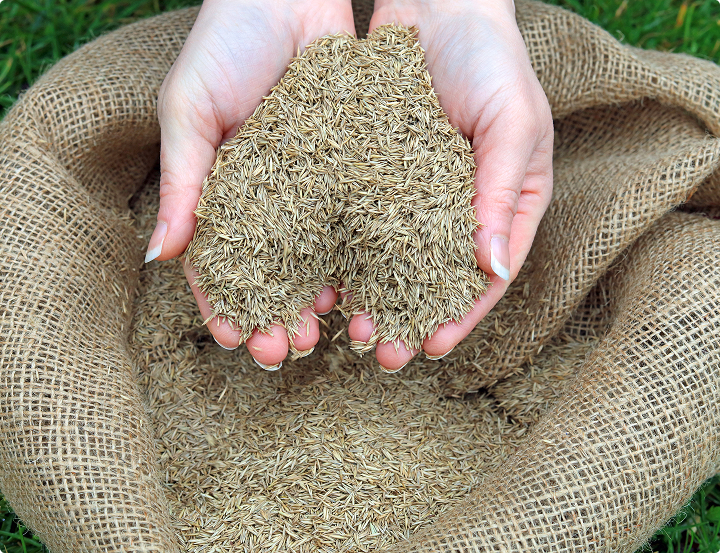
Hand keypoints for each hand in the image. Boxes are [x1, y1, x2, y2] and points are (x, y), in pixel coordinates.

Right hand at [146, 0, 354, 366]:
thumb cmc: (225, 45)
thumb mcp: (191, 112)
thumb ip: (182, 184)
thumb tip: (158, 257)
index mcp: (224, 197)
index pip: (222, 266)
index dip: (228, 307)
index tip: (237, 340)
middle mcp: (272, 204)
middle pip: (275, 277)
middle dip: (280, 317)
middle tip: (290, 351)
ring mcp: (315, 192)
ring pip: (319, 261)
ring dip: (322, 301)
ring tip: (332, 332)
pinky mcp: (355, 172)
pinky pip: (360, 224)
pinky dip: (362, 259)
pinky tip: (366, 287)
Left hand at [348, 0, 553, 370]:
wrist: (437, 4)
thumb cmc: (491, 57)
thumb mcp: (513, 121)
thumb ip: (501, 193)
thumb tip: (489, 268)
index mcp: (503, 205)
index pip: (485, 275)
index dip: (460, 315)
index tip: (430, 347)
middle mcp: (456, 209)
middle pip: (432, 277)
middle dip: (407, 318)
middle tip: (379, 352)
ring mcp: (412, 195)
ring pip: (391, 259)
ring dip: (371, 296)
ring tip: (347, 328)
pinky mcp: (372, 175)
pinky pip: (358, 221)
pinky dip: (344, 252)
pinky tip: (324, 279)